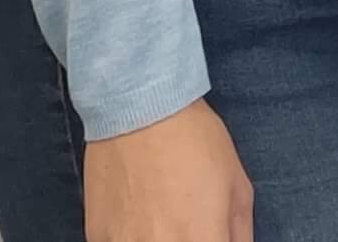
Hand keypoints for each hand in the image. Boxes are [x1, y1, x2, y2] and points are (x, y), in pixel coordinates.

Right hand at [84, 98, 253, 241]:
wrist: (139, 109)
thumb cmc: (195, 142)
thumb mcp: (237, 185)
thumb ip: (240, 233)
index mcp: (203, 241)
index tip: (210, 235)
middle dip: (191, 239)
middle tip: (187, 225)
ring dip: (158, 239)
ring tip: (162, 219)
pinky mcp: (96, 239)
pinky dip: (130, 239)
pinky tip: (136, 220)